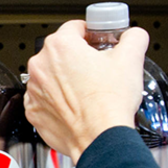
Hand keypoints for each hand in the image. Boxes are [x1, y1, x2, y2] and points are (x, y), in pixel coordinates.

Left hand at [25, 20, 148, 162]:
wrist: (100, 139)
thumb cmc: (109, 104)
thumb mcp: (131, 60)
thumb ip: (133, 38)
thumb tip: (133, 35)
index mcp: (60, 46)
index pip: (75, 28)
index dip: (91, 35)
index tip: (97, 43)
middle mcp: (41, 66)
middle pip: (61, 53)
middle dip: (78, 59)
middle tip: (96, 71)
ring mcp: (34, 90)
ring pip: (51, 77)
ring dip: (66, 80)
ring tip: (87, 92)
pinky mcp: (34, 112)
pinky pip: (45, 100)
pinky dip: (57, 101)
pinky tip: (75, 106)